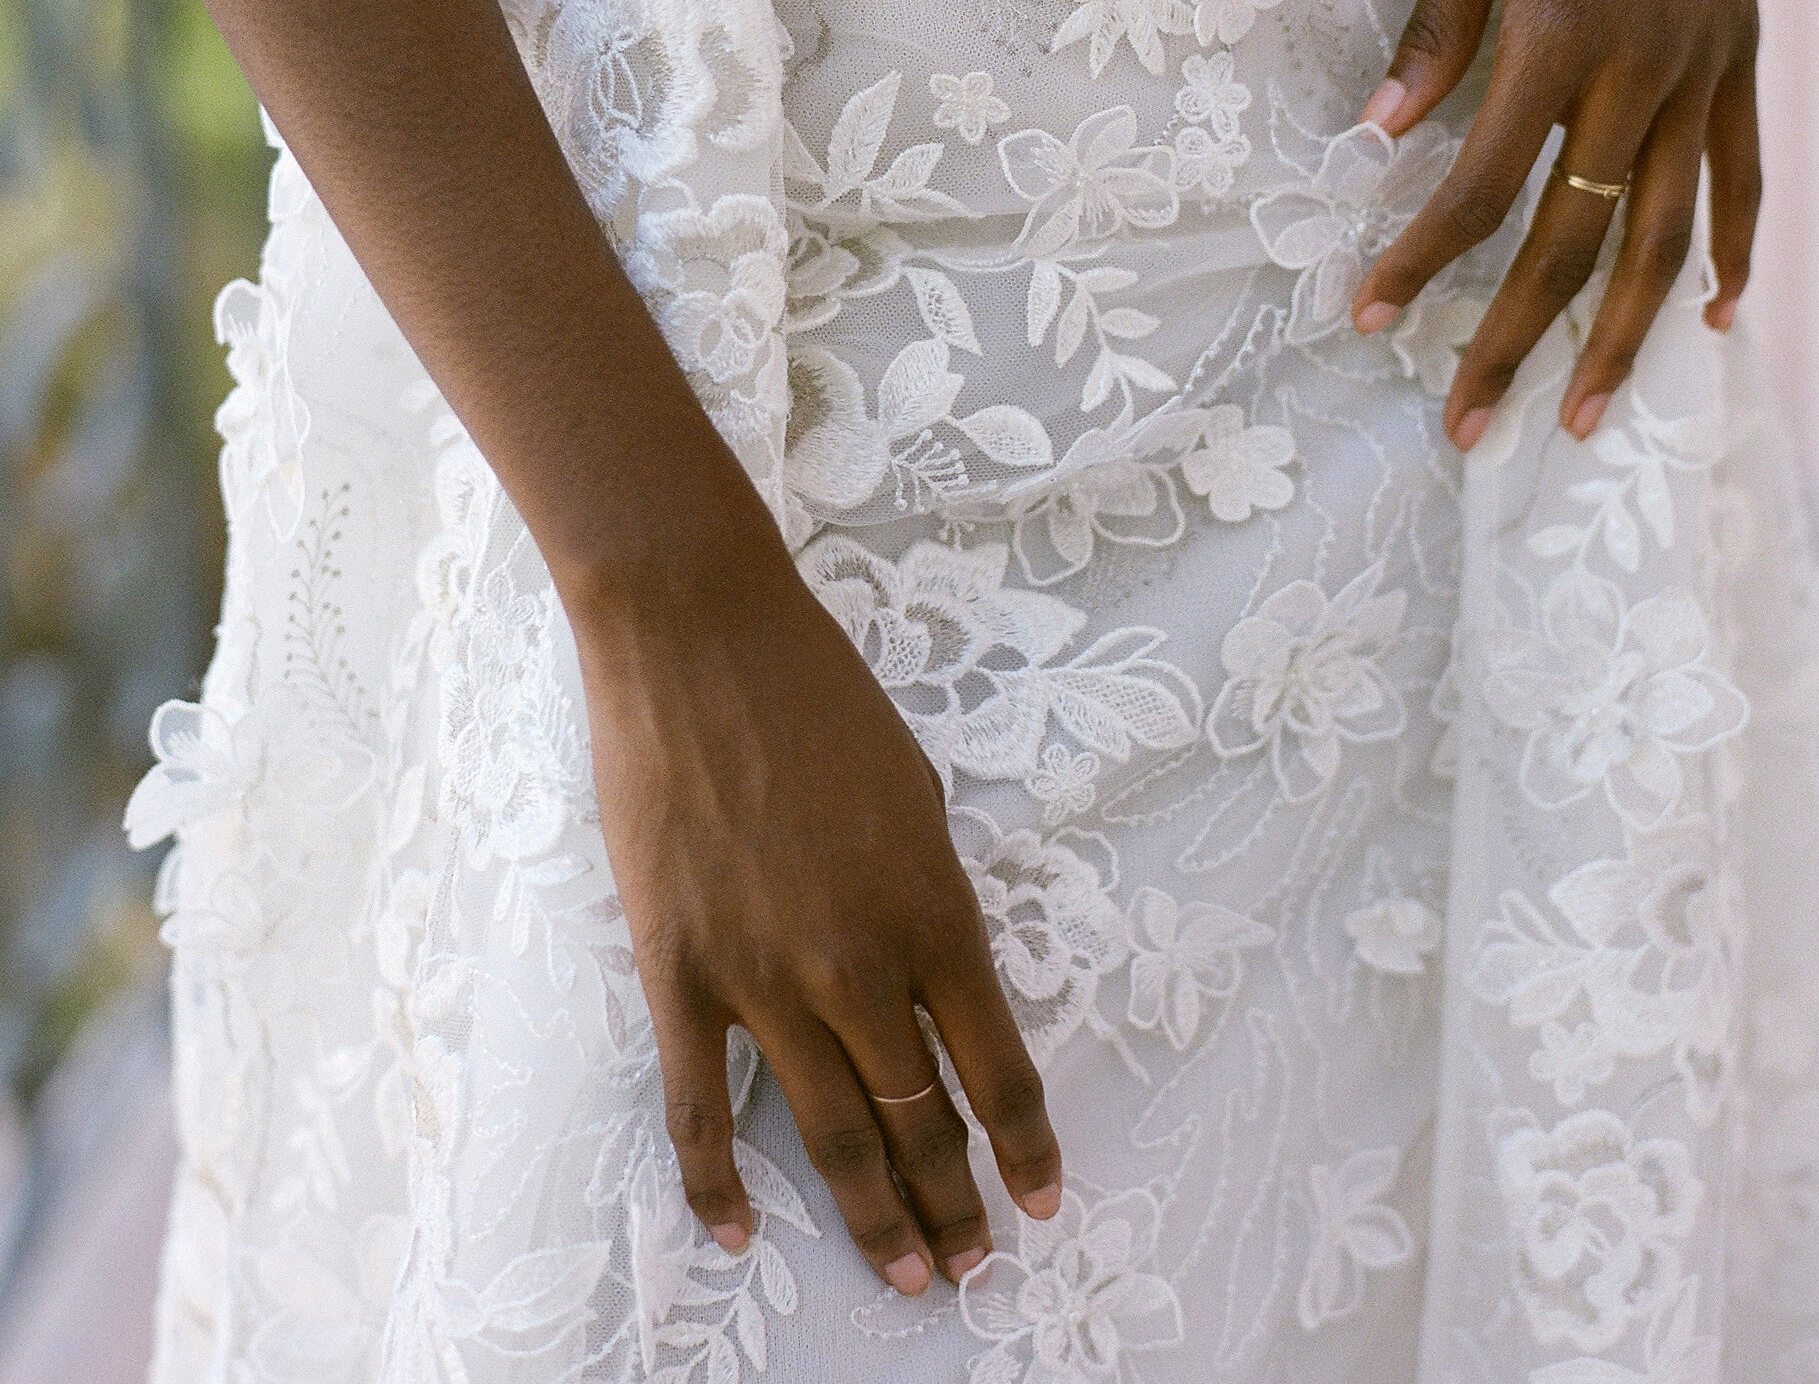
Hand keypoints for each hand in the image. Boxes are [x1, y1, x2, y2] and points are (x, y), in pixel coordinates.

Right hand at [563, 465, 1061, 1298]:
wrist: (698, 638)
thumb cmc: (818, 693)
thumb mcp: (916, 791)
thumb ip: (927, 893)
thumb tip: (930, 975)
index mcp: (933, 909)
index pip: (996, 1066)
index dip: (1023, 1146)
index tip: (1040, 1200)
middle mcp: (858, 965)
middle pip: (918, 1121)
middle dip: (953, 1204)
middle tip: (972, 1268)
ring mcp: (762, 979)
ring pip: (831, 1132)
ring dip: (873, 1216)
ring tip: (905, 1278)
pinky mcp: (680, 974)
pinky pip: (700, 1107)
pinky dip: (717, 1184)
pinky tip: (739, 1234)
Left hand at [1349, 0, 1762, 447]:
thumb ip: (1436, 26)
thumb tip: (1378, 135)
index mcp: (1561, 29)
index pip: (1479, 184)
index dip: (1419, 260)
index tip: (1363, 315)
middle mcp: (1642, 66)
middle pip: (1574, 239)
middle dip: (1512, 338)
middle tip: (1467, 427)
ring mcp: (1704, 65)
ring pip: (1668, 234)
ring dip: (1623, 335)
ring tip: (1580, 414)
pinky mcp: (1740, 50)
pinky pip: (1742, 174)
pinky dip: (1733, 249)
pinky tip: (1715, 315)